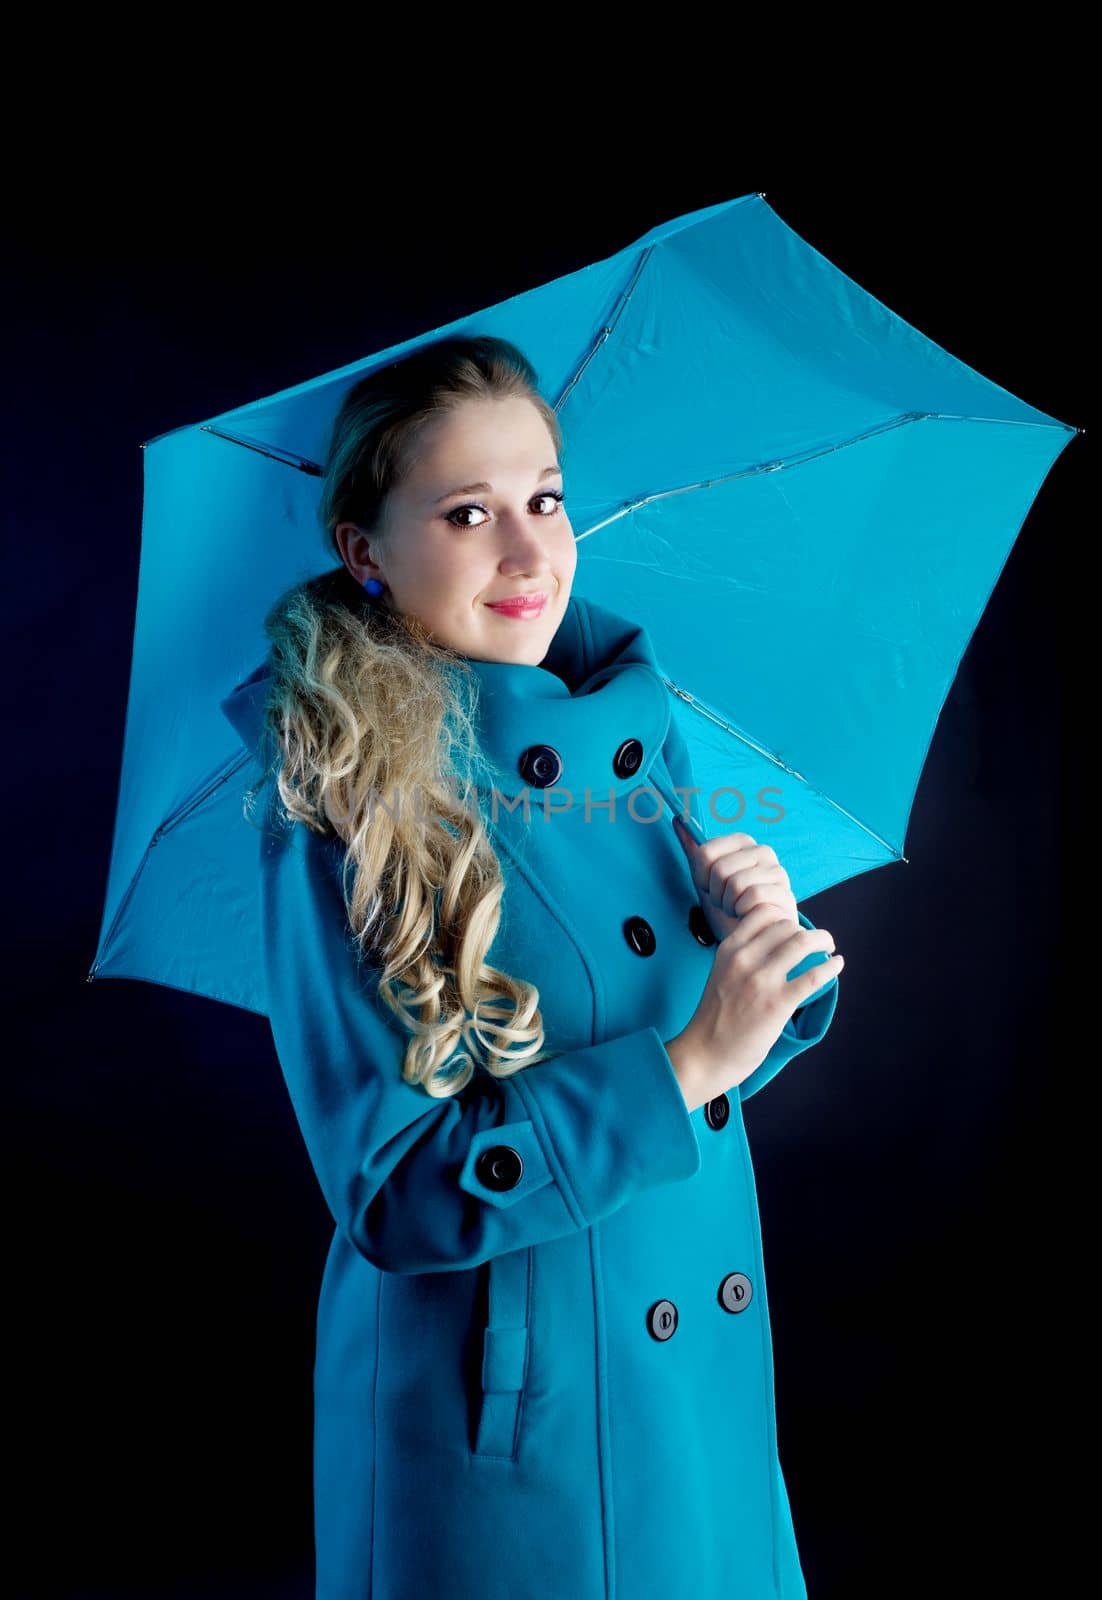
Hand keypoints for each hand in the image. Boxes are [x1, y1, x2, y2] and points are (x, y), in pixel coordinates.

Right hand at [665, 905, 843, 1109]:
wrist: (706, 1053)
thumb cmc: (715, 1017)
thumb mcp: (721, 974)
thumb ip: (742, 958)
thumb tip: (776, 948)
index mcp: (729, 949)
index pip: (761, 912)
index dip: (783, 916)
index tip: (793, 928)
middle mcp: (744, 958)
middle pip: (786, 926)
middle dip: (806, 930)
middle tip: (817, 941)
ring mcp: (761, 980)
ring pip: (803, 942)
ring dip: (823, 940)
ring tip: (829, 947)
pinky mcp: (778, 1003)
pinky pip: (814, 976)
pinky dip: (830, 966)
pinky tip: (836, 965)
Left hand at [672, 816, 798, 944]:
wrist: (746, 938)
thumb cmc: (726, 908)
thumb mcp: (704, 878)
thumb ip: (693, 850)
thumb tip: (678, 820)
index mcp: (743, 842)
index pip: (705, 852)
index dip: (701, 877)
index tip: (710, 887)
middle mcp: (764, 852)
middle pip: (720, 869)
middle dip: (715, 894)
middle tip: (724, 902)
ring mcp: (778, 872)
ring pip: (736, 883)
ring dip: (728, 905)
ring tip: (735, 909)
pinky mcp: (786, 894)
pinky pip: (753, 897)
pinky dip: (743, 911)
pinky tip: (747, 915)